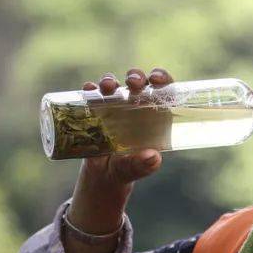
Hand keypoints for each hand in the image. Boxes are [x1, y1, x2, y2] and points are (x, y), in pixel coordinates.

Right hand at [80, 67, 173, 185]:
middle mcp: (135, 105)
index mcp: (154, 115)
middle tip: (132, 83)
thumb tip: (153, 157)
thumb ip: (144, 165)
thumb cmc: (126, 169)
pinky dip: (90, 89)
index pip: (163, 89)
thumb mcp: (135, 169)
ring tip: (107, 87)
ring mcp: (114, 105)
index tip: (156, 80)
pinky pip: (92, 95)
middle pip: (138, 81)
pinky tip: (88, 89)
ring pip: (114, 84)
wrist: (103, 176)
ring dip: (111, 80)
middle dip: (136, 76)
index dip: (162, 78)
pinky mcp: (95, 109)